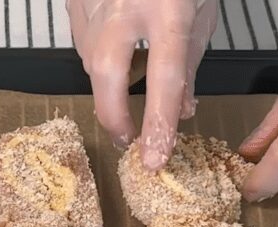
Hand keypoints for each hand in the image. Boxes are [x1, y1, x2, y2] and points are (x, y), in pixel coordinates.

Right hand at [68, 0, 216, 168]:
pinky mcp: (75, 0)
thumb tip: (183, 110)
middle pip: (108, 74)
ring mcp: (94, 1)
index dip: (159, 125)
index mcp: (169, 10)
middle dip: (114, 116)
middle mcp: (127, 6)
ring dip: (109, 83)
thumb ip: (190, 61)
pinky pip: (82, 40)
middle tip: (128, 140)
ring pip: (91, 60)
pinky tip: (115, 50)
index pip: (164, 80)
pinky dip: (97, 55)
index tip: (154, 159)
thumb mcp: (201, 12)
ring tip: (126, 91)